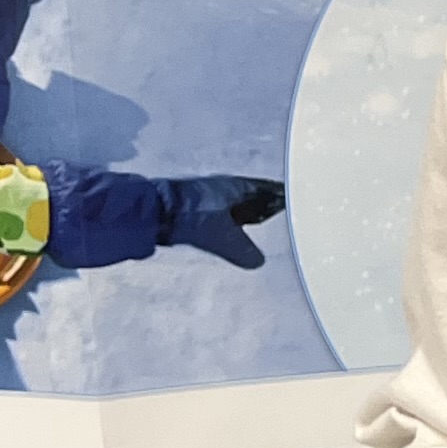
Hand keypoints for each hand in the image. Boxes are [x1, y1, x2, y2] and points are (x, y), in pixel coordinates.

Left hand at [152, 171, 282, 267]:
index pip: (268, 190)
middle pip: (251, 196)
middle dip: (262, 205)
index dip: (280, 197)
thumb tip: (258, 261)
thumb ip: (244, 252)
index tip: (292, 201)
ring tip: (252, 224)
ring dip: (242, 212)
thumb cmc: (192, 216)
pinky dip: (226, 218)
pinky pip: (218, 209)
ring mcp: (207, 193)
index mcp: (238, 187)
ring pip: (233, 202)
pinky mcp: (193, 203)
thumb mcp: (224, 239)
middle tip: (274, 214)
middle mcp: (224, 186)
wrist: (155, 211)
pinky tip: (224, 228)